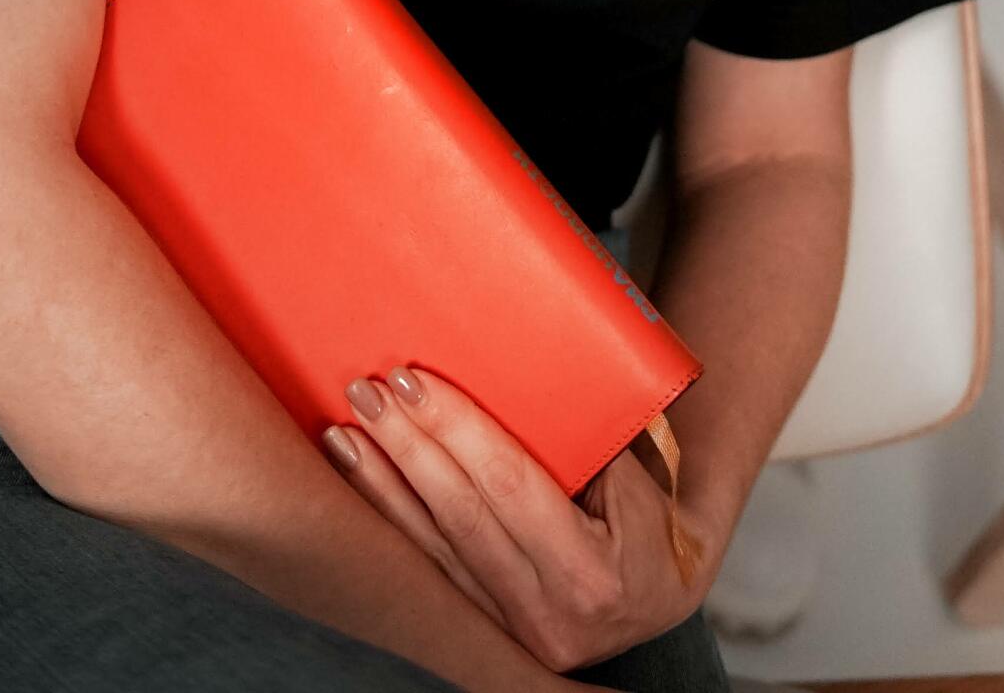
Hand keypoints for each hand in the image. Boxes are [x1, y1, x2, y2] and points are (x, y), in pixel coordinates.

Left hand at [321, 368, 703, 671]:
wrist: (661, 594)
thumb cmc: (651, 517)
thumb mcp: (638, 477)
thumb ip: (588, 436)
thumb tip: (530, 367)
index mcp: (590, 574)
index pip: (509, 486)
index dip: (458, 430)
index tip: (414, 380)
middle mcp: (545, 617)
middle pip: (460, 516)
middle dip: (407, 448)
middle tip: (366, 392)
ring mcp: (510, 635)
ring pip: (431, 552)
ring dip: (381, 487)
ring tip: (342, 433)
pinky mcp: (485, 633)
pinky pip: (428, 573)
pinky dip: (390, 524)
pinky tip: (360, 483)